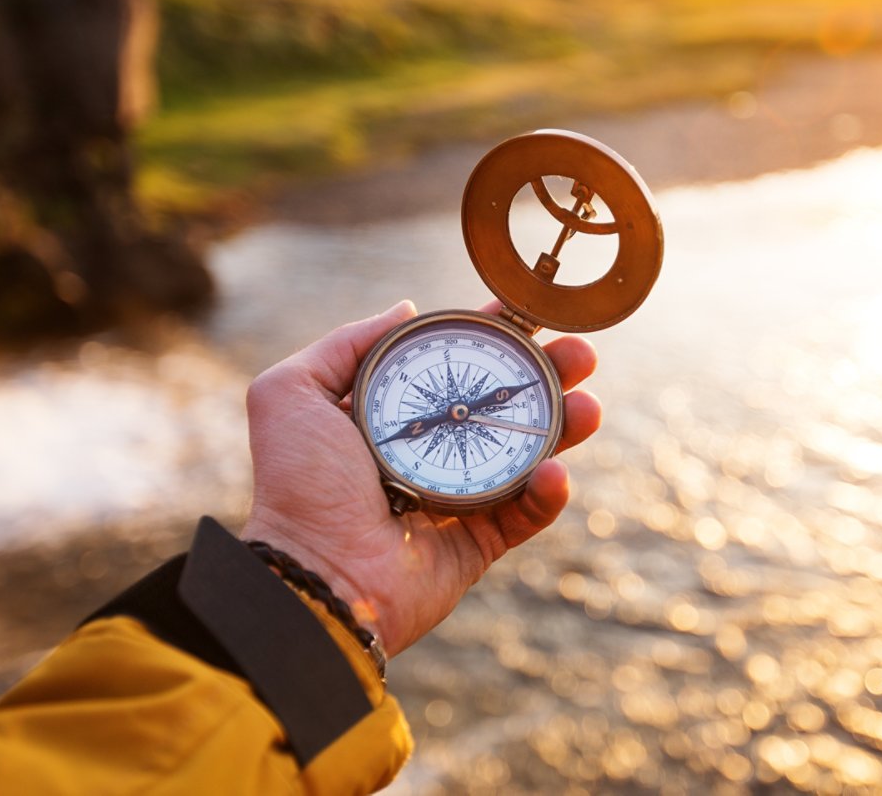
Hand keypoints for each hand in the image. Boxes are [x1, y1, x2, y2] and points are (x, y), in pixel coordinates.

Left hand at [239, 300, 600, 657]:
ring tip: (589, 406)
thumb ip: (346, 343)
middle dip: (547, 377)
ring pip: (526, 456)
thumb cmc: (299, 484)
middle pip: (502, 405)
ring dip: (564, 428)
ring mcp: (457, 499)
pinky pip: (525, 514)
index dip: (493, 338)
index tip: (528, 313)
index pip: (455, 367)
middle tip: (581, 356)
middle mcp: (429, 452)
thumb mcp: (292, 392)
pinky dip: (547, 493)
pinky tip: (555, 471)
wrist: (315, 573)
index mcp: (392, 417)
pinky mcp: (477, 544)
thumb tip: (407, 309)